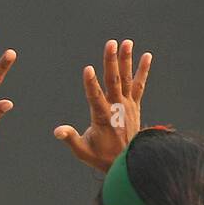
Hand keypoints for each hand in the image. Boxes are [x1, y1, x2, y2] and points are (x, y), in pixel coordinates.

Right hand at [53, 39, 151, 171]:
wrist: (128, 162)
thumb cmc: (102, 156)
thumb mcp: (83, 151)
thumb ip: (71, 139)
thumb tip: (57, 131)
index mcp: (102, 117)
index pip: (95, 98)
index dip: (90, 84)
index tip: (87, 69)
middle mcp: (117, 108)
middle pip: (113, 81)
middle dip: (111, 62)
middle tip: (110, 44)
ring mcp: (127, 105)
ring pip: (126, 79)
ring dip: (126, 60)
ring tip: (126, 42)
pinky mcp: (134, 105)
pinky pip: (139, 85)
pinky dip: (143, 71)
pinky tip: (147, 55)